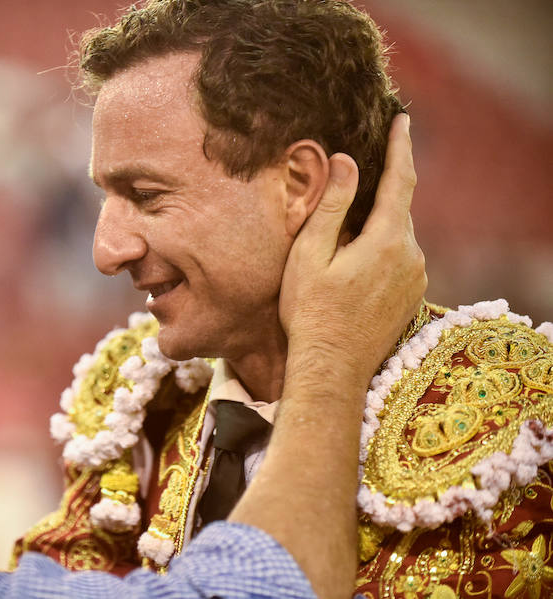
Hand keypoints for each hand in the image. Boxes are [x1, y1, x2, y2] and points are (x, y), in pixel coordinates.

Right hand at [279, 113, 426, 389]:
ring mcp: (415, 279)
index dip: (400, 146)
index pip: (400, 180)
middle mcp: (412, 256)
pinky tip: (356, 262)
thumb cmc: (311, 311)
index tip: (401, 118)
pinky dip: (382, 248)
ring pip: (398, 235)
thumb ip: (332, 205)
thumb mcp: (311, 254)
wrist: (331, 368)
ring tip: (346, 233)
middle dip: (380, 190)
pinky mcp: (412, 297)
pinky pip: (400, 258)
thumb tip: (348, 160)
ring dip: (377, 225)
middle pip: (398, 208)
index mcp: (388, 240)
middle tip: (357, 176)